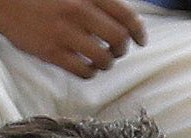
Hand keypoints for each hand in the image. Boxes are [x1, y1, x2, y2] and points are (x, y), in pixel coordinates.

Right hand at [0, 0, 144, 74]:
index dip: (138, 31)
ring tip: (100, 59)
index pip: (125, 16)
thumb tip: (119, 15)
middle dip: (122, 49)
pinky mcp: (50, 52)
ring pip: (103, 59)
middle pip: (118, 40)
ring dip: (106, 63)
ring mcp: (64, 33)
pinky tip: (85, 67)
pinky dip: (89, 72)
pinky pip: (82, 71)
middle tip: (116, 50)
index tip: (139, 39)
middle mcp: (77, 12)